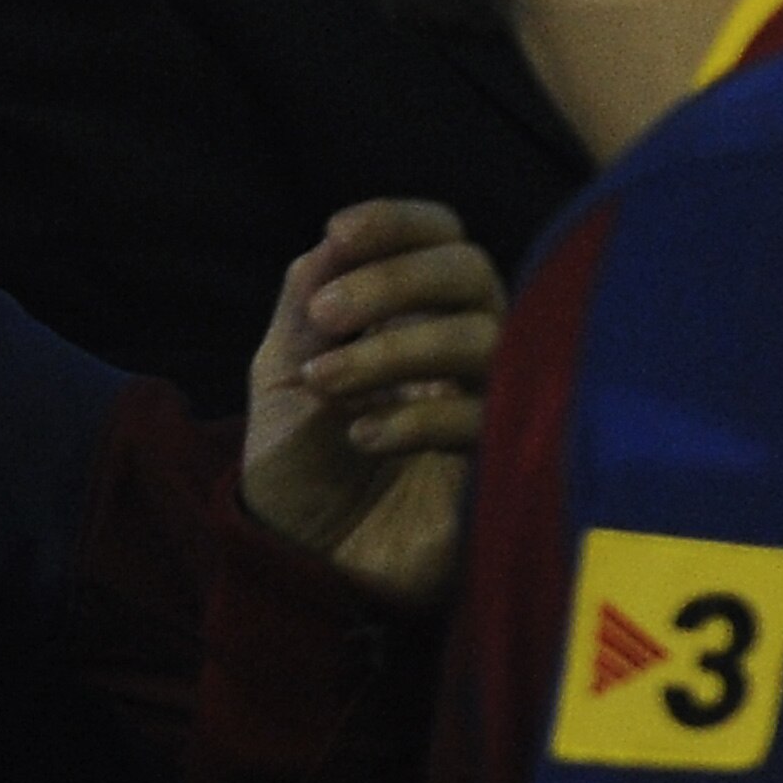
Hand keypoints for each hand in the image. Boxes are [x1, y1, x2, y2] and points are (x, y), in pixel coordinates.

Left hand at [242, 199, 502, 606]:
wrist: (301, 560)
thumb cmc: (298, 457)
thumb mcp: (283, 369)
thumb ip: (304, 299)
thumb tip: (332, 239)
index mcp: (414, 311)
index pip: (441, 236)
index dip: (399, 222)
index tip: (338, 232)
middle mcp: (461, 347)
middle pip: (472, 271)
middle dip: (394, 279)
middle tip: (324, 316)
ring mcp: (488, 403)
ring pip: (485, 338)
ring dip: (395, 349)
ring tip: (325, 382)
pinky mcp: (499, 467)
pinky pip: (486, 420)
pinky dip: (418, 416)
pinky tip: (360, 435)